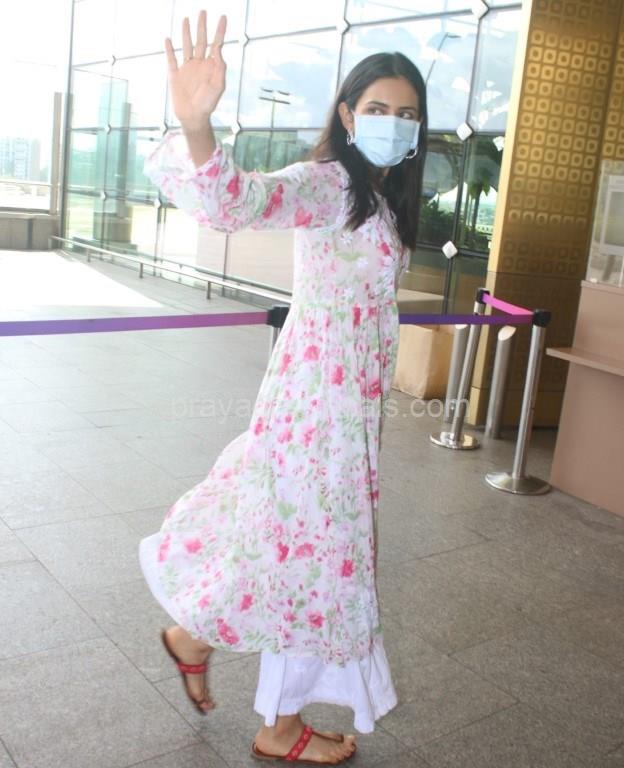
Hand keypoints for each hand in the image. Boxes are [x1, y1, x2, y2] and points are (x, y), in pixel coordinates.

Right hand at [165, 10, 226, 130]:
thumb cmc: (208, 104)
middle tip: (203, 11)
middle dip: (202, 26)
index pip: (216, 44)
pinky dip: (169, 49)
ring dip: (186, 32)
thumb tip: (218, 50)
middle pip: (201, 40)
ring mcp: (187, 68)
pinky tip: (168, 40)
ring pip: (186, 46)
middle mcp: (199, 64)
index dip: (219, 31)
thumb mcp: (218, 86)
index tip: (222, 17)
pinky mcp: (175, 75)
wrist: (193, 117)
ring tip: (186, 19)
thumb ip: (220, 68)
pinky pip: (171, 59)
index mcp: (211, 66)